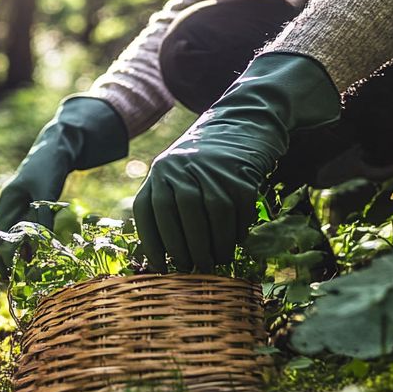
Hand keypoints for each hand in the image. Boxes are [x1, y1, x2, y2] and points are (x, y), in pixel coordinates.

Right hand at [0, 96, 128, 277]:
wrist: (61, 145)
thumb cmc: (49, 165)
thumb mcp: (45, 192)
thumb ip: (42, 216)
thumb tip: (39, 245)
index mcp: (8, 199)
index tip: (6, 273)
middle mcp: (12, 204)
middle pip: (3, 238)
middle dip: (7, 259)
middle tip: (16, 280)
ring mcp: (23, 205)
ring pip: (17, 236)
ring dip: (20, 253)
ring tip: (27, 274)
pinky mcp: (36, 206)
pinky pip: (30, 230)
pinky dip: (32, 244)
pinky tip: (39, 256)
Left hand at [133, 53, 340, 272]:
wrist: (243, 123)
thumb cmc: (205, 163)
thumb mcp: (179, 175)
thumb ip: (168, 205)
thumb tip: (162, 255)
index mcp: (161, 170)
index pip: (149, 209)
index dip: (153, 242)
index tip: (161, 267)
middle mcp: (181, 165)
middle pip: (179, 213)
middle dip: (185, 247)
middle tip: (192, 269)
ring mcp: (212, 167)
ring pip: (211, 213)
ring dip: (214, 244)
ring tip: (215, 262)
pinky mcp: (240, 171)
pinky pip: (238, 209)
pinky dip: (236, 231)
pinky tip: (234, 242)